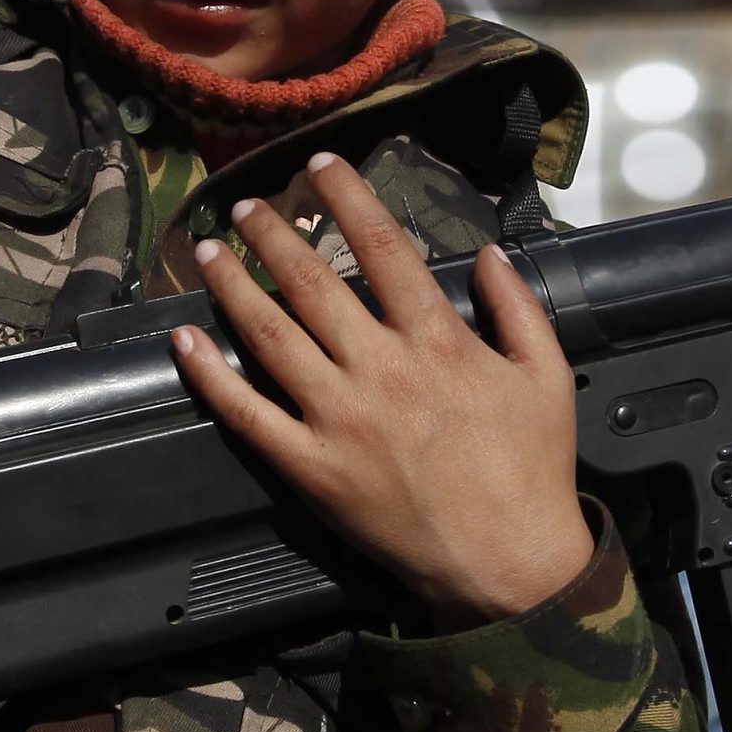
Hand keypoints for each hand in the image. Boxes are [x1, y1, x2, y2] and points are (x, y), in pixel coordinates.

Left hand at [174, 157, 595, 628]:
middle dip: (271, 232)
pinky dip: (210, 374)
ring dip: (232, 285)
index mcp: (436, 340)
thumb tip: (488, 253)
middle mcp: (380, 368)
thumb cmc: (531, 472)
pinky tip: (185, 340)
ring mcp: (338, 418)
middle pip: (310, 281)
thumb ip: (518, 308)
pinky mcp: (311, 468)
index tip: (319, 166)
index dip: (345, 197)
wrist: (509, 565)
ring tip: (207, 252)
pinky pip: (246, 414)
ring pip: (268, 334)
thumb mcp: (546, 376)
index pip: (379, 247)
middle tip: (245, 204)